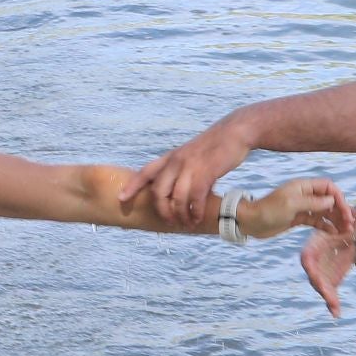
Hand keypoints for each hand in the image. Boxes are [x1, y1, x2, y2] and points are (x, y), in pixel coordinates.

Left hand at [120, 117, 251, 223]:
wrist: (234, 132)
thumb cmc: (214, 146)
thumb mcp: (190, 154)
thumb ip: (181, 169)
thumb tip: (178, 191)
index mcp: (170, 157)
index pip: (146, 172)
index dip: (132, 186)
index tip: (121, 199)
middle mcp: (176, 161)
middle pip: (158, 191)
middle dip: (161, 210)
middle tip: (169, 222)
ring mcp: (190, 166)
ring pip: (176, 198)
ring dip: (180, 214)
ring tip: (186, 223)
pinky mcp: (206, 172)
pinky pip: (195, 197)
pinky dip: (195, 211)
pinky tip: (197, 217)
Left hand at [244, 177, 354, 240]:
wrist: (250, 222)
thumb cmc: (268, 210)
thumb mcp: (291, 205)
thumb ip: (312, 202)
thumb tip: (331, 201)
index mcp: (303, 186)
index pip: (328, 187)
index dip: (338, 198)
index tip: (344, 211)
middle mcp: (304, 195)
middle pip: (328, 200)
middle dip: (340, 210)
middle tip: (350, 224)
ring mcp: (302, 207)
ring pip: (324, 211)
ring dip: (336, 219)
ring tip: (346, 230)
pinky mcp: (298, 218)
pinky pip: (316, 221)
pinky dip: (326, 226)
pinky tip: (333, 233)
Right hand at [300, 227, 355, 318]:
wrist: (350, 235)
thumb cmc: (343, 224)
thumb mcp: (341, 221)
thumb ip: (345, 221)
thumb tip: (355, 218)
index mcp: (311, 247)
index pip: (308, 260)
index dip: (312, 270)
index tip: (317, 278)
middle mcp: (313, 263)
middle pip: (314, 277)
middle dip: (322, 288)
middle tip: (329, 297)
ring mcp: (320, 273)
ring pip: (322, 288)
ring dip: (328, 298)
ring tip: (335, 309)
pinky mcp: (329, 282)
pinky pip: (329, 294)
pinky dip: (332, 304)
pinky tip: (336, 313)